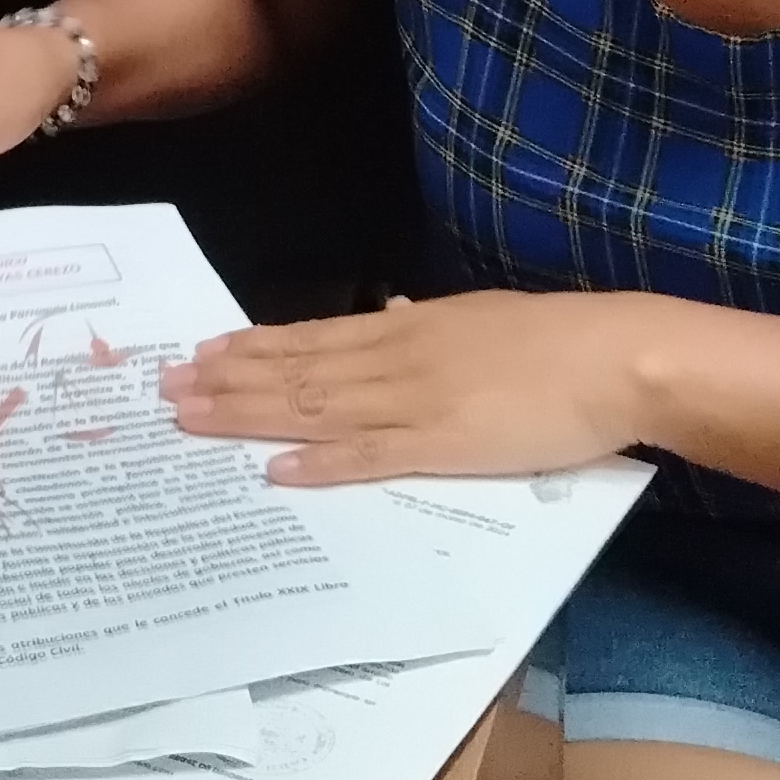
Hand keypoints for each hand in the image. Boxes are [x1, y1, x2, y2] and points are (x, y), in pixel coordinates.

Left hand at [158, 291, 661, 484]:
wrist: (615, 356)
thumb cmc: (557, 342)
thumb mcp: (481, 317)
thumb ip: (432, 323)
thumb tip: (397, 310)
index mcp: (408, 328)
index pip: (312, 336)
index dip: (252, 347)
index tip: (201, 352)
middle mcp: (398, 359)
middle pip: (296, 371)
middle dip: (227, 382)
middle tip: (164, 388)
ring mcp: (416, 402)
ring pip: (314, 407)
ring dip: (248, 415)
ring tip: (192, 420)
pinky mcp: (443, 444)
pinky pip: (368, 456)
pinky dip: (317, 463)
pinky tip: (273, 469)